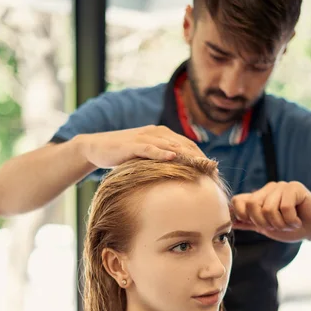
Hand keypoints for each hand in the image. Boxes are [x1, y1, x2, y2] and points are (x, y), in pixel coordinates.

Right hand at [78, 126, 204, 168]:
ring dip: (187, 155)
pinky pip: (150, 148)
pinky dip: (161, 152)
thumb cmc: (123, 155)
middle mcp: (157, 132)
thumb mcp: (147, 158)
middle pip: (184, 144)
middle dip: (200, 157)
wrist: (97, 147)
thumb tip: (179, 178)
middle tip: (213, 170)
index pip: (188, 145)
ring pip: (170, 145)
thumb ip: (162, 162)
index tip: (214, 170)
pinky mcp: (132, 144)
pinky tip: (173, 158)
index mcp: (163, 135)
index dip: (202, 156)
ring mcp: (144, 137)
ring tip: (201, 165)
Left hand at [231, 182, 310, 242]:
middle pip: (252, 206)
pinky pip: (285, 207)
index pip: (237, 201)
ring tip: (289, 224)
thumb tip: (229, 221)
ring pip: (269, 209)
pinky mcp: (294, 187)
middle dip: (264, 223)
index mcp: (258, 197)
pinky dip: (291, 221)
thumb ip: (248, 223)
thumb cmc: (291, 227)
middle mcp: (267, 189)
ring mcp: (281, 186)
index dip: (242, 216)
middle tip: (277, 227)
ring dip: (280, 224)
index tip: (257, 226)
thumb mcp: (266, 228)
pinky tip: (298, 221)